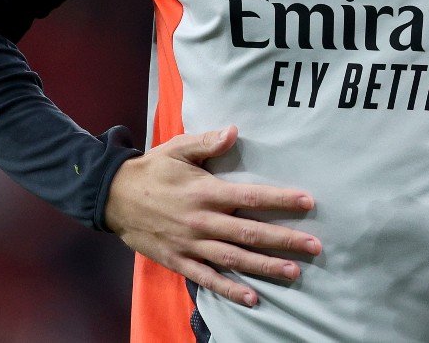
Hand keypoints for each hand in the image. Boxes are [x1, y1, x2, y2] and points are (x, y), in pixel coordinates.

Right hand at [104, 125, 320, 307]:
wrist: (113, 197)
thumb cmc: (152, 169)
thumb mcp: (177, 148)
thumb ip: (207, 142)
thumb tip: (234, 131)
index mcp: (205, 191)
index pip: (251, 196)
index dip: (280, 200)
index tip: (307, 202)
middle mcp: (202, 221)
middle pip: (250, 233)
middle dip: (284, 240)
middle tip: (315, 245)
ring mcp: (191, 244)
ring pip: (234, 259)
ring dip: (265, 267)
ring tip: (294, 272)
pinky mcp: (179, 261)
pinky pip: (207, 279)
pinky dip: (230, 290)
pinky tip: (252, 298)